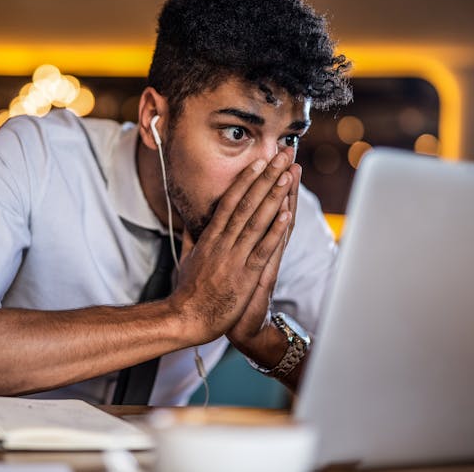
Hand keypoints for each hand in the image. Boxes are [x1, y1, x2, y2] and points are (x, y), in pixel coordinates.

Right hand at [170, 150, 294, 345]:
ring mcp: (234, 257)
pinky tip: (286, 213)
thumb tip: (188, 221)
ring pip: (256, 220)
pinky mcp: (244, 275)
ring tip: (288, 175)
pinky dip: (274, 230)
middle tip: (281, 156)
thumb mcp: (185, 259)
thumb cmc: (187, 291)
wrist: (186, 319)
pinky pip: (262, 248)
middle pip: (246, 203)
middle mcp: (223, 242)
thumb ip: (190, 238)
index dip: (246, 180)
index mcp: (210, 237)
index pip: (230, 201)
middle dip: (266, 178)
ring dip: (274, 196)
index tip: (259, 162)